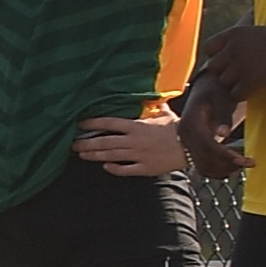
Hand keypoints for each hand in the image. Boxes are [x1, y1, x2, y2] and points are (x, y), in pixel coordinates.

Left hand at [75, 108, 190, 176]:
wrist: (191, 146)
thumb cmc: (178, 128)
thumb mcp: (165, 114)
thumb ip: (154, 106)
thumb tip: (152, 97)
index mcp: (137, 126)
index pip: (109, 122)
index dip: (93, 123)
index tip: (80, 124)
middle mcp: (134, 140)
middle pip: (105, 141)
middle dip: (87, 143)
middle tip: (73, 145)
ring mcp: (138, 155)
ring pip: (111, 155)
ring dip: (95, 155)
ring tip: (82, 155)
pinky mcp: (145, 168)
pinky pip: (125, 169)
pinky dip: (114, 168)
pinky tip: (105, 166)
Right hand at [179, 74, 247, 178]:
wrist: (204, 86)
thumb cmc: (214, 88)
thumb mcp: (221, 97)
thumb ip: (223, 115)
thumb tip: (224, 135)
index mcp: (191, 121)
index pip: (207, 145)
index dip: (225, 156)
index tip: (244, 160)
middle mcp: (185, 134)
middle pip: (205, 158)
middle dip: (228, 164)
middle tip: (250, 163)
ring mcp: (186, 141)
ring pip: (202, 165)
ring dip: (222, 170)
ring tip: (243, 166)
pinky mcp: (191, 146)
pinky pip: (201, 164)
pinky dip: (216, 170)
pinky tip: (231, 168)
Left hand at [204, 22, 265, 101]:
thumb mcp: (256, 31)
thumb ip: (239, 38)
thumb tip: (229, 40)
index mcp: (234, 33)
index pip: (208, 48)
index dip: (217, 57)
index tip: (229, 61)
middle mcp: (234, 47)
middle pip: (213, 68)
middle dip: (224, 73)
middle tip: (239, 76)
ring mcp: (242, 65)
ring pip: (224, 83)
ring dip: (234, 85)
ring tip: (250, 82)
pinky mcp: (251, 80)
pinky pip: (236, 94)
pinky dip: (244, 94)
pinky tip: (256, 89)